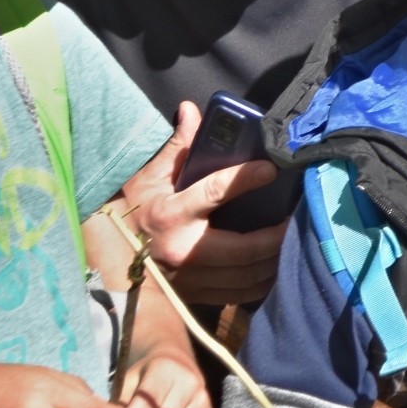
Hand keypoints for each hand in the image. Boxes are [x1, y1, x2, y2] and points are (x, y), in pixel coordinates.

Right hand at [117, 101, 287, 304]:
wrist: (109, 262)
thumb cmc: (131, 214)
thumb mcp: (149, 178)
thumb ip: (177, 148)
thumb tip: (192, 110)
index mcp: (169, 215)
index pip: (213, 193)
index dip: (244, 180)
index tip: (270, 169)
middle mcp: (182, 250)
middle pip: (244, 249)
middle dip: (277, 236)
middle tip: (297, 218)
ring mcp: (191, 279)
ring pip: (248, 276)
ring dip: (276, 260)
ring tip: (294, 241)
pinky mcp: (197, 296)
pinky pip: (241, 295)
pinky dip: (263, 282)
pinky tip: (276, 267)